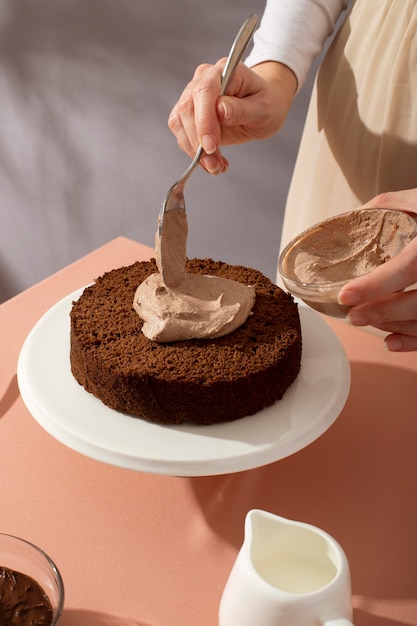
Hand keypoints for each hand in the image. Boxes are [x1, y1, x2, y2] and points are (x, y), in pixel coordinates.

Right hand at [168, 59, 296, 174]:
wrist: (263, 108)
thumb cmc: (267, 103)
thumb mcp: (264, 108)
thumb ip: (242, 109)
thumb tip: (220, 110)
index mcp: (224, 71)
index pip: (204, 91)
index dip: (204, 120)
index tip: (211, 146)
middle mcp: (203, 79)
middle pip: (186, 108)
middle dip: (198, 142)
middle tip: (214, 163)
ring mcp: (192, 96)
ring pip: (179, 123)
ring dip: (194, 151)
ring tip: (216, 166)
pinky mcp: (188, 115)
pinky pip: (182, 135)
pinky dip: (194, 154)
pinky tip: (213, 162)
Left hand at [338, 189, 416, 350]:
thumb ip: (388, 207)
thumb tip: (348, 223)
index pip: (409, 267)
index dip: (375, 285)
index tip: (346, 295)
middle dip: (382, 312)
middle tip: (353, 315)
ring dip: (395, 327)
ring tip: (368, 321)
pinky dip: (413, 342)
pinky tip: (390, 341)